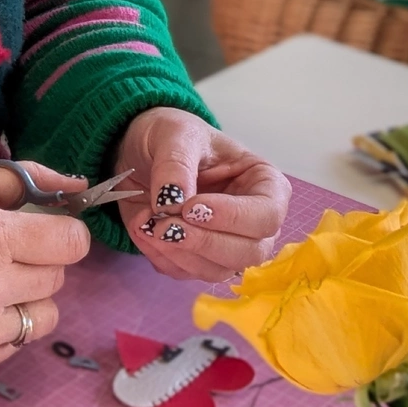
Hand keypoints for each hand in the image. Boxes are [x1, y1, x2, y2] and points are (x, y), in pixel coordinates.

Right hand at [0, 162, 90, 376]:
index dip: (63, 232)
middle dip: (39, 259)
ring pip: (45, 315)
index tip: (45, 230)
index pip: (71, 243)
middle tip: (1, 251)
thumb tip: (74, 186)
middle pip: (58, 277)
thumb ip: (21, 178)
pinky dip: (2, 326)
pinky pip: (15, 343)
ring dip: (26, 296)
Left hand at [114, 107, 289, 281]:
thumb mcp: (174, 134)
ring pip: (216, 270)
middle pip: (249, 252)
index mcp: (263, 182)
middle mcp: (252, 220)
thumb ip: (176, 165)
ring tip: (145, 222)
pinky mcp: (196, 258)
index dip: (233, 217)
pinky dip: (161, 256)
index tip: (191, 207)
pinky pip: (185, 273)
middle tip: (163, 224)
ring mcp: (226, 244)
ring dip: (178, 252)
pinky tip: (141, 227)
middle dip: (203, 241)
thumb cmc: (170, 134)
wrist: (140, 149)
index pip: (268, 214)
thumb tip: (174, 202)